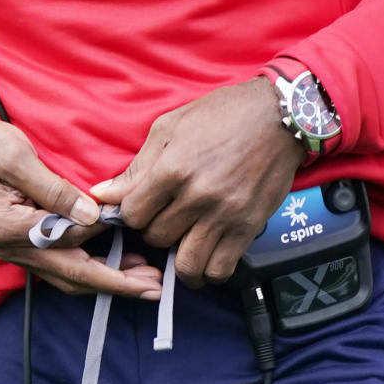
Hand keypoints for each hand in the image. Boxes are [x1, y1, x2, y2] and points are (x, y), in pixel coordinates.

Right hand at [0, 116, 162, 298]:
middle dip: (117, 283)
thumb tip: (92, 213)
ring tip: (143, 279)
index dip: (105, 233)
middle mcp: (13, 250)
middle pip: (73, 276)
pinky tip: (112, 263)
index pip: (69, 240)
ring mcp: (15, 251)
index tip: (138, 224)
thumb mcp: (17, 157)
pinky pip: (59, 266)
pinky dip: (88, 269)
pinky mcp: (20, 244)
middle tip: (156, 287)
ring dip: (106, 280)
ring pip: (67, 277)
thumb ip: (54, 189)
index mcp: (11, 229)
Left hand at [90, 78, 304, 287]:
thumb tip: (103, 195)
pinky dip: (208, 270)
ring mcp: (225, 215)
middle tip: (165, 215)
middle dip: (154, 230)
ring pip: (186, 264)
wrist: (280, 116)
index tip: (140, 205)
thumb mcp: (171, 126)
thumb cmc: (222, 114)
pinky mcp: (248, 228)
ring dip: (178, 257)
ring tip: (182, 240)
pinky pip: (219, 270)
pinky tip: (206, 251)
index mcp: (173, 168)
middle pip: (156, 238)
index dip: (130, 213)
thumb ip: (137, 166)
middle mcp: (198, 196)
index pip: (132, 214)